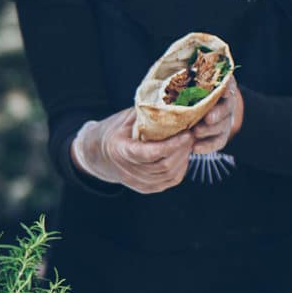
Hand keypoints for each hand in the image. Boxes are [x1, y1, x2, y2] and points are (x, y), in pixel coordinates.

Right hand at [71, 108, 193, 193]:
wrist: (99, 154)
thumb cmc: (114, 131)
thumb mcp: (126, 119)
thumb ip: (146, 115)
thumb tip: (173, 104)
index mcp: (120, 151)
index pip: (149, 153)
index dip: (171, 145)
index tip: (186, 133)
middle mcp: (128, 171)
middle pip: (163, 166)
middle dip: (182, 150)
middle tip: (192, 134)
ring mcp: (137, 183)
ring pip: (170, 175)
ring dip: (184, 158)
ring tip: (189, 143)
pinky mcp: (146, 188)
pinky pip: (170, 181)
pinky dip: (181, 168)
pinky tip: (183, 155)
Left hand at [189, 76, 242, 153]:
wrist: (196, 104)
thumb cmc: (188, 87)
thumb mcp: (189, 77)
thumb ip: (186, 73)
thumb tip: (172, 61)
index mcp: (220, 85)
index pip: (228, 84)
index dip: (226, 88)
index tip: (223, 92)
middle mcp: (226, 102)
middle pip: (227, 108)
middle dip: (218, 114)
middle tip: (207, 118)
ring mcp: (225, 119)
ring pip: (222, 126)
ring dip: (209, 131)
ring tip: (195, 133)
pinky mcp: (221, 134)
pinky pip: (217, 142)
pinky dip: (207, 147)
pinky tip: (195, 148)